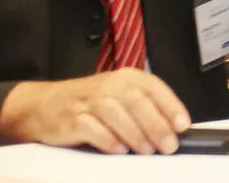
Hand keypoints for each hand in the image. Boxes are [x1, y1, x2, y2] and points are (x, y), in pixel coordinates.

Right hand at [0, 71, 191, 154]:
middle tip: (168, 145)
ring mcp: (90, 102)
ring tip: (147, 150)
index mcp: (127, 78)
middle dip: (157, 126)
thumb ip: (144, 107)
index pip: (154, 88)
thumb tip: (173, 128)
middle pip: (139, 104)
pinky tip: (120, 150)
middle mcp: (110, 86)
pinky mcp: (72, 119)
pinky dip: (109, 141)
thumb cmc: (89, 102)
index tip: (183, 125)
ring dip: (136, 135)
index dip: (171, 106)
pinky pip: (94, 130)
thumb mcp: (119, 96)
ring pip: (119, 116)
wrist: (45, 105)